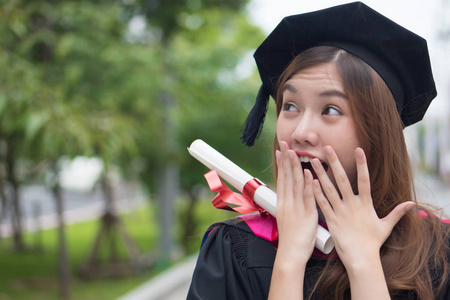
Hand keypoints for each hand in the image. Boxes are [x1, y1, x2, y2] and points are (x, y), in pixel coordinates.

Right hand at [276, 141, 317, 262]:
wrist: (290, 254)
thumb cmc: (290, 239)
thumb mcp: (286, 218)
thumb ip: (290, 205)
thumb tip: (291, 196)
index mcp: (282, 203)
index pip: (282, 179)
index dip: (282, 164)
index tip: (281, 151)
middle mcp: (288, 203)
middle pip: (287, 177)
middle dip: (286, 159)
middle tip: (285, 143)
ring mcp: (297, 208)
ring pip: (296, 183)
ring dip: (296, 166)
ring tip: (295, 152)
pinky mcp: (307, 215)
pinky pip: (308, 197)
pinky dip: (309, 185)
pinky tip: (310, 173)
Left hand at [311, 146, 413, 268]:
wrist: (361, 259)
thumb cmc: (373, 242)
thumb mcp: (386, 226)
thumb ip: (397, 213)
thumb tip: (411, 204)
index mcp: (365, 203)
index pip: (364, 179)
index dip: (362, 164)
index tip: (358, 149)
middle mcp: (352, 205)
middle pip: (342, 179)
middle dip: (335, 162)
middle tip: (327, 148)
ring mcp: (340, 212)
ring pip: (328, 189)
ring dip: (321, 174)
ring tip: (313, 161)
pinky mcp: (330, 220)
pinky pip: (322, 204)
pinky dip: (316, 193)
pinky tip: (310, 182)